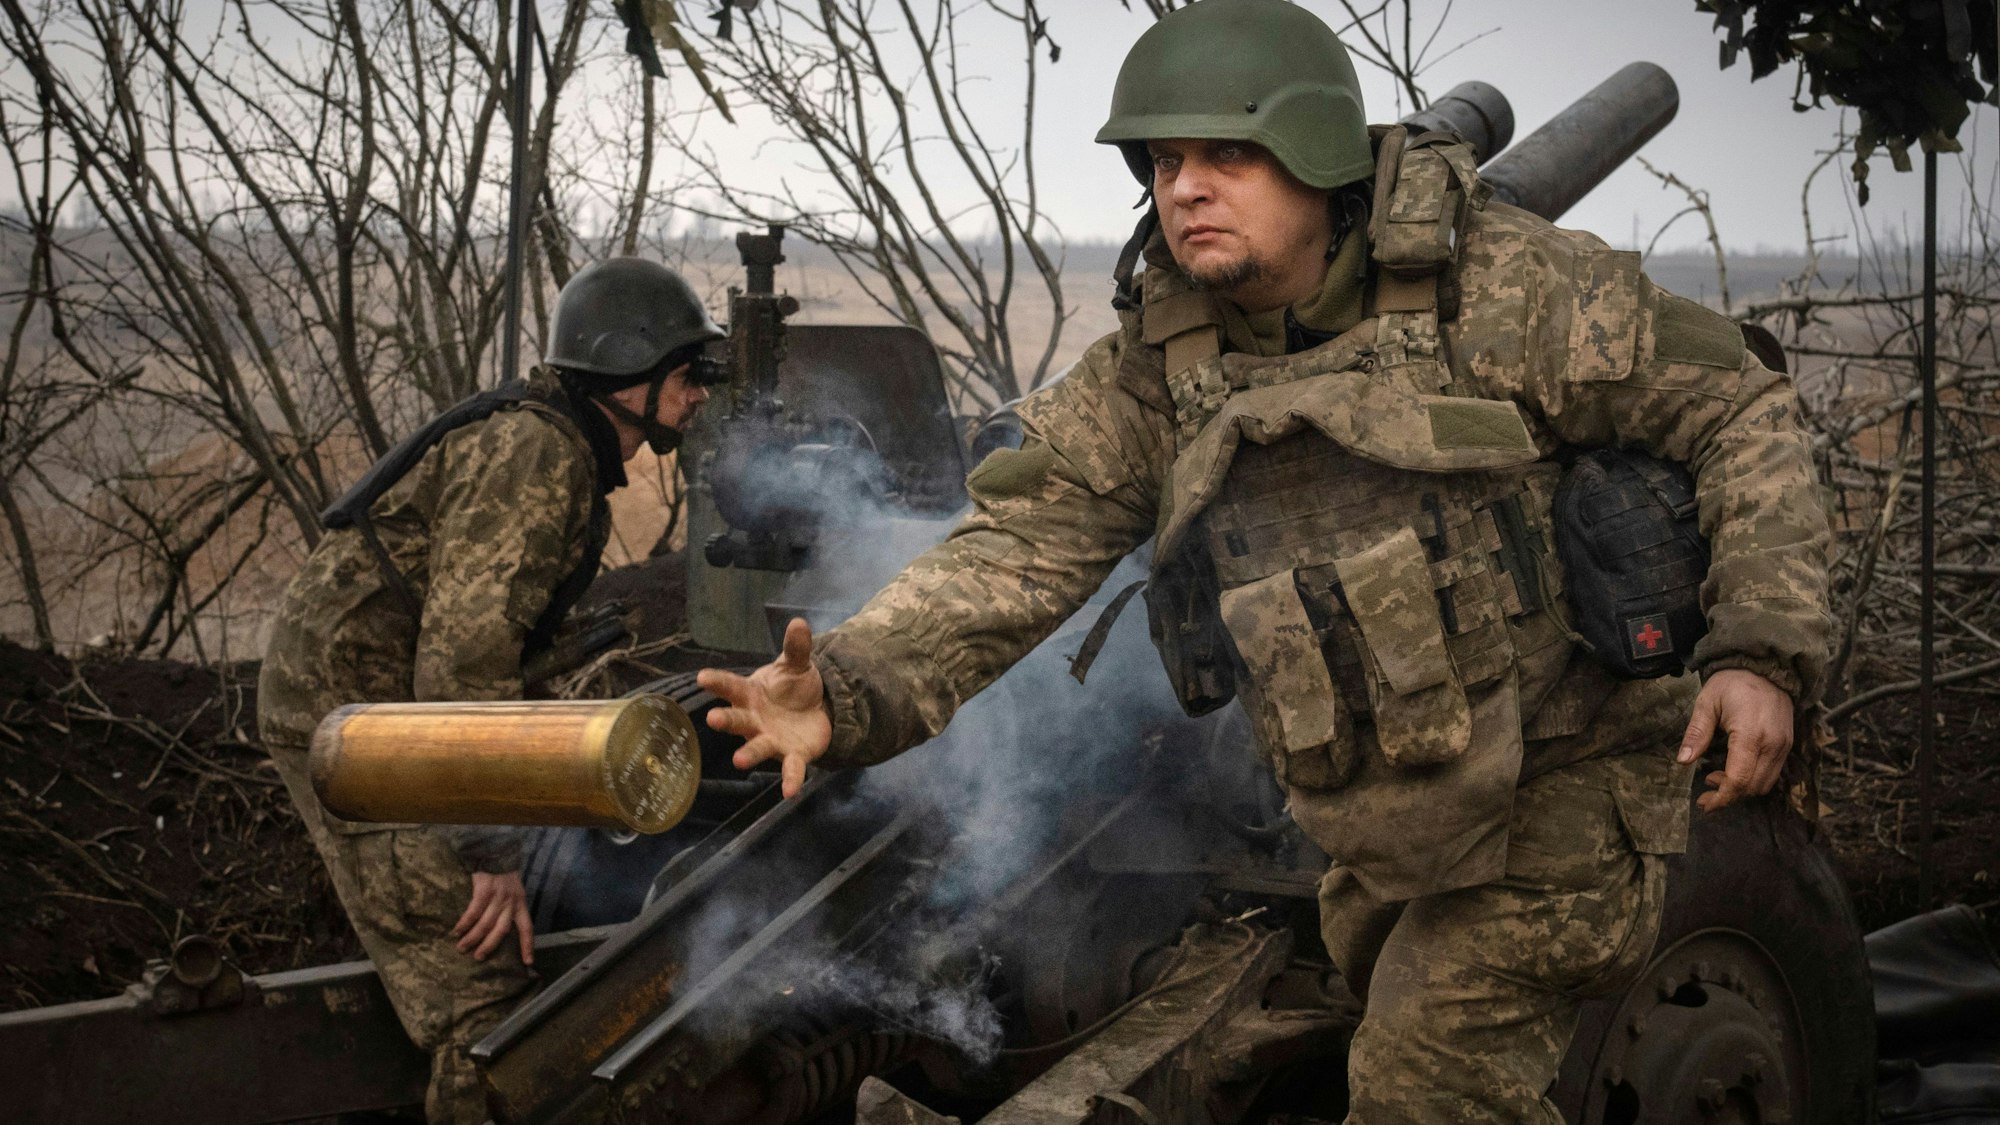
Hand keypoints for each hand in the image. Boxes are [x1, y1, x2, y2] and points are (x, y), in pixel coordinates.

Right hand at [454, 870, 533, 963]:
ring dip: (473, 938)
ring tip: (462, 947)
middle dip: (489, 946)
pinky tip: (457, 931)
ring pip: (485, 924)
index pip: (527, 928)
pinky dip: (464, 923)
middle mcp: (511, 903)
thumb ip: (510, 908)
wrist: (495, 853)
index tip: (528, 962)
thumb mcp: (514, 891)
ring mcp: (498, 897)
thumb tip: (499, 930)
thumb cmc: (503, 875)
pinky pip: (473, 912)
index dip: (528, 945)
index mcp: (521, 904)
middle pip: (502, 931)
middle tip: (478, 958)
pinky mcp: (484, 890)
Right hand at [697, 618, 832, 798]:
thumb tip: (799, 623)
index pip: (730, 686)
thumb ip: (796, 648)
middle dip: (725, 720)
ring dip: (749, 754)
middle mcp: (754, 720)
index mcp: (750, 694)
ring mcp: (770, 739)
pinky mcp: (792, 755)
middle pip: (736, 720)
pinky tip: (791, 792)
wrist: (814, 710)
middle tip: (712, 719)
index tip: (702, 677)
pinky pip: (791, 768)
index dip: (717, 682)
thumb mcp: (796, 664)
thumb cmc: (792, 687)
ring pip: (757, 747)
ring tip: (739, 760)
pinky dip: (791, 780)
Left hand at [1677, 668, 1794, 812]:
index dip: (1721, 797)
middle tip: (1705, 791)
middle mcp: (1773, 744)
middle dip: (1728, 796)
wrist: (1766, 667)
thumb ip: (1696, 733)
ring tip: (1715, 778)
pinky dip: (1753, 780)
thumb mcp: (1707, 703)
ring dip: (1741, 790)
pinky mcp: (1788, 744)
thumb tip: (1683, 761)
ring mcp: (1784, 746)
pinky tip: (1734, 771)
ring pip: (1765, 784)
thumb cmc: (1732, 683)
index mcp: (1751, 735)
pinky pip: (1773, 773)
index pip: (1739, 779)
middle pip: (1752, 787)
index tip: (1704, 803)